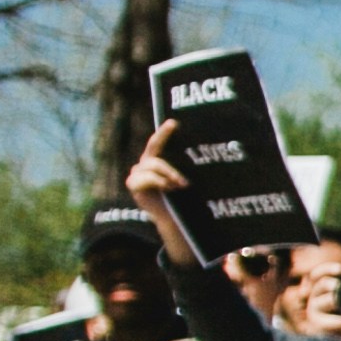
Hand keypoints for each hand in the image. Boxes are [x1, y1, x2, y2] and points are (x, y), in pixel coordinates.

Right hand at [122, 122, 201, 261]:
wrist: (173, 217)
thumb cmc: (182, 197)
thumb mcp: (185, 179)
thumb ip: (187, 166)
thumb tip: (208, 151)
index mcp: (156, 159)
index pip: (158, 142)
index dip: (164, 132)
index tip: (174, 123)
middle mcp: (144, 163)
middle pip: (154, 150)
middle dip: (166, 150)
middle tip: (179, 155)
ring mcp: (137, 172)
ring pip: (154, 165)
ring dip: (169, 174)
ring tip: (180, 184)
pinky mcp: (132, 183)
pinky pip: (148, 178)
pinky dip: (160, 182)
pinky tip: (168, 188)